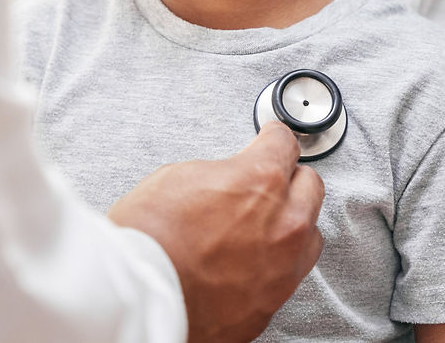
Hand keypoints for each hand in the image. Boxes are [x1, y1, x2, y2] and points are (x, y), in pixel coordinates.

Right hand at [108, 121, 323, 342]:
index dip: (273, 138)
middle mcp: (283, 223)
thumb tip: (230, 177)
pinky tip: (252, 260)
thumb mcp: (181, 176)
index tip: (271, 140)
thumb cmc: (147, 241)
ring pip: (310, 234)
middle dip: (290, 179)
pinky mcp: (270, 305)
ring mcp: (281, 268)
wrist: (134, 299)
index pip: (286, 144)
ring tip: (268, 223)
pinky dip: (275, 264)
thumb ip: (223, 172)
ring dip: (293, 223)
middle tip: (271, 180)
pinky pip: (289, 275)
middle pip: (310, 185)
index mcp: (263, 180)